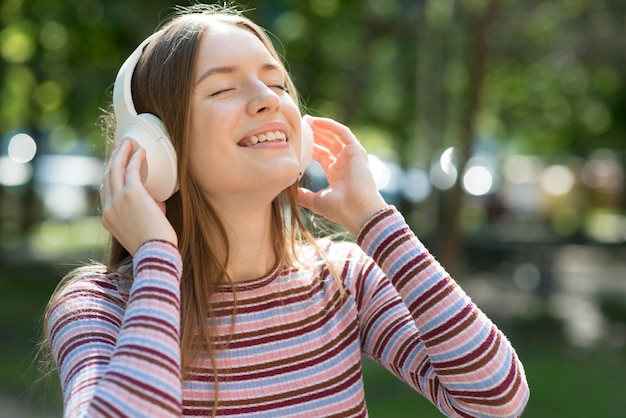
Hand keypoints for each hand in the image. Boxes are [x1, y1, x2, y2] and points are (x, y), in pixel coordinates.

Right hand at [99, 141, 177, 254]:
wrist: (155, 253)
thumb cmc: (154, 246)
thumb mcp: (142, 230)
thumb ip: (145, 215)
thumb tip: (157, 204)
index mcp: (108, 219)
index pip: (104, 192)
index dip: (109, 176)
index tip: (114, 167)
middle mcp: (108, 208)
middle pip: (107, 176)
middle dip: (112, 159)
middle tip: (119, 148)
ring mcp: (118, 199)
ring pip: (115, 169)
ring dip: (121, 154)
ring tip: (128, 143)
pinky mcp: (131, 193)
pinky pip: (131, 170)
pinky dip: (135, 158)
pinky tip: (141, 151)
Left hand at [297, 116, 386, 235]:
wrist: (357, 211)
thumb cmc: (339, 209)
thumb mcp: (315, 201)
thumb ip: (301, 196)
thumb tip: (283, 193)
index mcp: (336, 174)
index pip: (321, 155)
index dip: (309, 146)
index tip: (296, 140)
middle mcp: (345, 164)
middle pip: (327, 143)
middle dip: (314, 134)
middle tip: (299, 126)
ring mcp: (352, 157)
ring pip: (334, 136)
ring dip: (320, 127)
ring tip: (305, 121)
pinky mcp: (356, 151)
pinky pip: (343, 132)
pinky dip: (330, 125)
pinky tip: (316, 121)